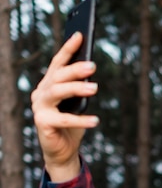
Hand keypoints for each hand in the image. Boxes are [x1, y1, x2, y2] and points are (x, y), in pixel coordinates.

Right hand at [31, 32, 99, 181]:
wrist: (63, 152)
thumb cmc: (72, 126)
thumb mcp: (78, 105)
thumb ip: (81, 91)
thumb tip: (90, 73)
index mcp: (49, 85)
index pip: (57, 63)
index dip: (68, 49)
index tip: (80, 35)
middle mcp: (41, 93)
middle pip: (57, 76)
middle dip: (75, 69)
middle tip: (93, 66)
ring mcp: (39, 107)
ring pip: (57, 92)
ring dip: (76, 88)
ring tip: (95, 88)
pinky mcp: (43, 123)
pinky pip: (64, 119)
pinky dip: (81, 120)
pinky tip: (95, 120)